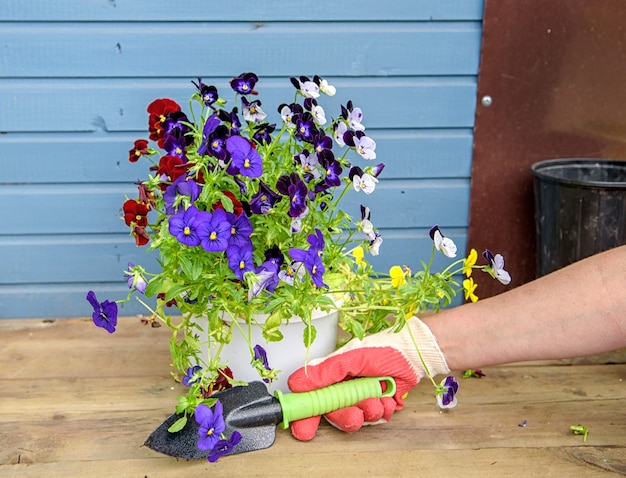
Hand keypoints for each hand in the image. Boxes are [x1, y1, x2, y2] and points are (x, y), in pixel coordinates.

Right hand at [287, 317, 449, 440]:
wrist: (415, 355)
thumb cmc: (384, 349)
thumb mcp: (351, 358)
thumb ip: (325, 371)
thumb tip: (296, 382)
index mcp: (332, 374)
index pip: (313, 397)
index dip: (306, 414)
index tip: (303, 429)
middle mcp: (344, 386)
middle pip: (334, 412)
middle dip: (345, 416)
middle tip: (355, 414)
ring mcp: (361, 396)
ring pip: (356, 417)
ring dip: (368, 411)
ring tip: (378, 399)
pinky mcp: (377, 404)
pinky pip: (375, 418)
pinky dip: (382, 411)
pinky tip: (387, 399)